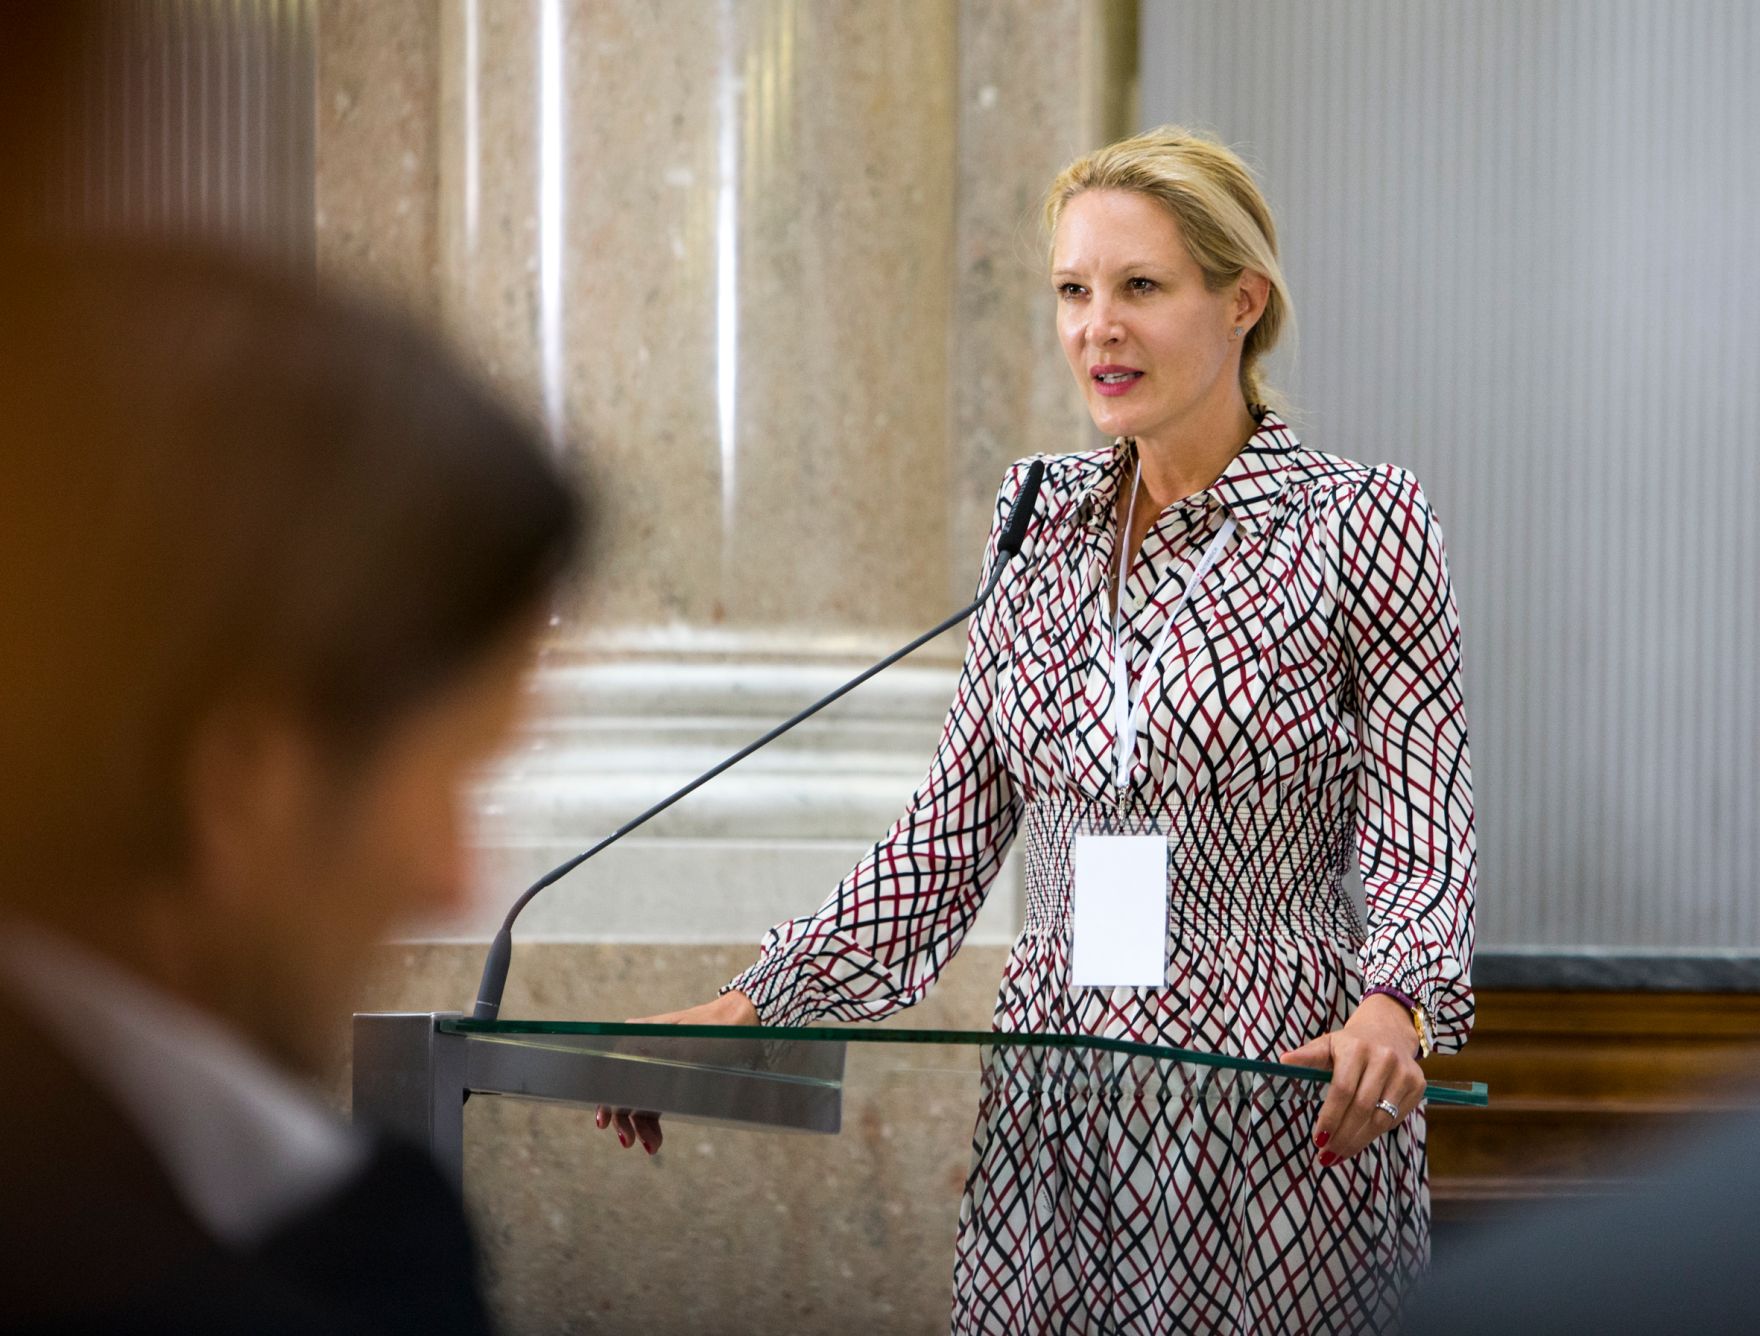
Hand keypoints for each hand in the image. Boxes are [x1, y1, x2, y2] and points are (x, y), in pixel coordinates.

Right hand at [594, 989, 758, 1154]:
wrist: (740, 1024)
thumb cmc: (712, 1028)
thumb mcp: (686, 1041)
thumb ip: (661, 1056)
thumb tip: (638, 1078)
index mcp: (636, 1037)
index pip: (610, 1073)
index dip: (606, 1099)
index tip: (604, 1121)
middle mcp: (639, 1052)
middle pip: (622, 1090)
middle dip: (624, 1119)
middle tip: (628, 1142)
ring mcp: (652, 1068)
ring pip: (637, 1102)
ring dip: (640, 1126)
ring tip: (650, 1146)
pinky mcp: (666, 1080)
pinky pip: (652, 1103)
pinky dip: (652, 1123)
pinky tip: (654, 1140)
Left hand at [1279, 993, 1424, 1167]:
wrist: (1388, 1031)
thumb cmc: (1350, 1044)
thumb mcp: (1327, 1044)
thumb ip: (1307, 1056)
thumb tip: (1283, 1061)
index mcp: (1356, 1048)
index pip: (1342, 1090)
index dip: (1330, 1117)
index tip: (1318, 1140)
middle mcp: (1384, 1059)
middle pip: (1362, 1108)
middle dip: (1343, 1136)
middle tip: (1327, 1155)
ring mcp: (1404, 1073)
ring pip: (1381, 1118)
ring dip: (1359, 1141)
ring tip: (1340, 1154)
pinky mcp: (1418, 1085)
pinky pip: (1395, 1119)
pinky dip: (1375, 1133)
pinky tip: (1360, 1139)